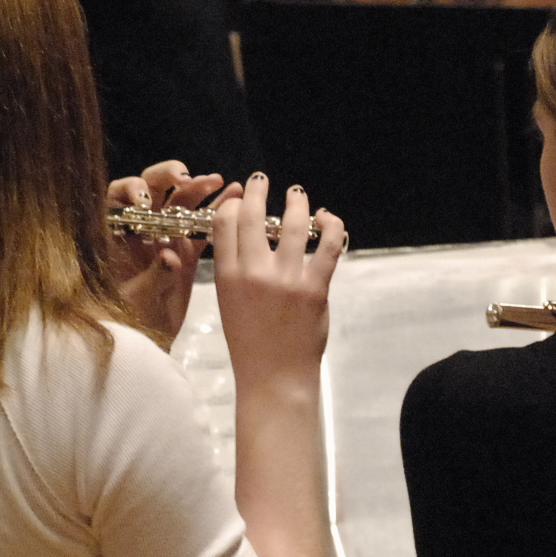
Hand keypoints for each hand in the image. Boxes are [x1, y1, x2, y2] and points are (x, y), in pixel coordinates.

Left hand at [108, 161, 235, 345]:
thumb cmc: (124, 324)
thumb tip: (169, 256)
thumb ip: (151, 277)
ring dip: (198, 188)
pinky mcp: (186, 254)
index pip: (116, 199)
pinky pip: (201, 227)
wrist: (142, 348)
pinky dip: (218, 211)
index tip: (145, 200)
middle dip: (167, 177)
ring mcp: (164, 239)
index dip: (129, 190)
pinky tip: (235, 195)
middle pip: (150, 190)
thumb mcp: (133, 301)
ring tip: (217, 181)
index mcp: (115, 237)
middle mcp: (139, 231)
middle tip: (184, 178)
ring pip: (180, 204)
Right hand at [212, 173, 346, 391]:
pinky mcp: (315, 287)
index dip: (232, 204)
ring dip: (296, 202)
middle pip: (252, 216)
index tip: (240, 199)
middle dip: (257, 190)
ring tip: (297, 194)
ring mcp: (286, 278)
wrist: (274, 377)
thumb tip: (249, 237)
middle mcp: (254, 272)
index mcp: (228, 277)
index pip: (224, 224)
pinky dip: (331, 225)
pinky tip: (327, 218)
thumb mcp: (229, 302)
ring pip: (292, 224)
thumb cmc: (250, 342)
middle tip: (261, 179)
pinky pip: (328, 246)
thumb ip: (236, 270)